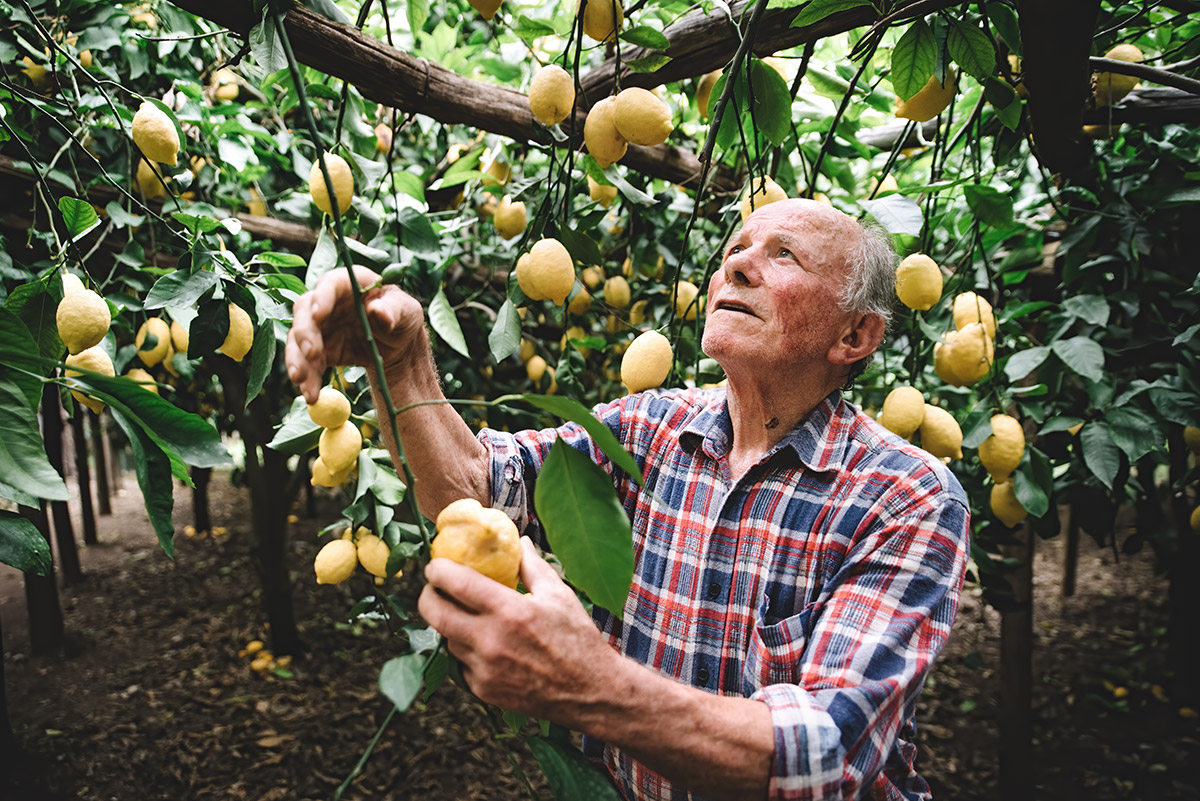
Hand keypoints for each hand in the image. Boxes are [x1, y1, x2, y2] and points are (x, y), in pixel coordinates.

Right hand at [286, 265, 425, 402]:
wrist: (397, 346)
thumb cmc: (402, 318)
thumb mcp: (407, 311)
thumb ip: (393, 310)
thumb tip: (377, 310)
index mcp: (351, 284)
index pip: (331, 283)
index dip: (322, 297)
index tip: (319, 315)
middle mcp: (328, 301)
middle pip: (305, 311)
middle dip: (305, 333)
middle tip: (312, 353)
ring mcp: (319, 326)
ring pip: (298, 339)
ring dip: (297, 360)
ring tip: (301, 380)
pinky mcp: (317, 350)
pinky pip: (306, 363)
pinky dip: (306, 378)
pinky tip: (310, 393)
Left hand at [418, 538, 619, 719]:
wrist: (589, 692)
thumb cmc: (578, 640)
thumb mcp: (559, 594)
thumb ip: (532, 565)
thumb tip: (519, 541)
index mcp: (510, 611)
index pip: (456, 583)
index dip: (438, 570)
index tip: (436, 564)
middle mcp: (491, 641)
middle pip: (435, 613)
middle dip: (427, 595)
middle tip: (434, 588)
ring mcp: (484, 669)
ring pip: (447, 639)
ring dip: (450, 624)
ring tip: (467, 615)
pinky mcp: (483, 690)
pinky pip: (461, 664)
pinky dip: (467, 651)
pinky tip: (486, 645)